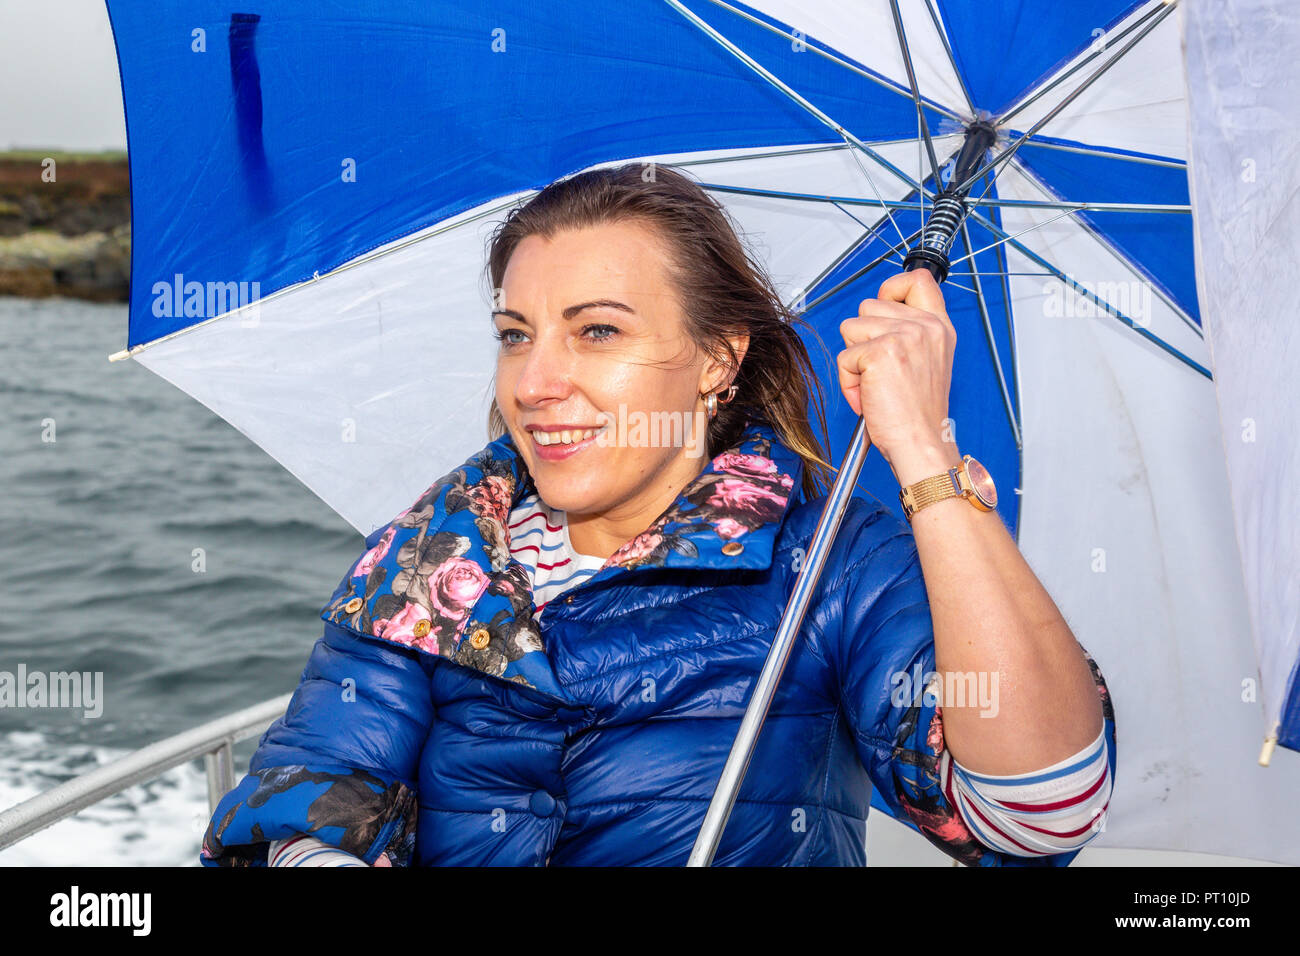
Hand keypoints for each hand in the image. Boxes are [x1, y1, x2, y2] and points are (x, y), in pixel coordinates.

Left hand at [837, 268, 956, 468]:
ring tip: (876, 385)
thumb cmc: (917, 413)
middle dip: (864, 338)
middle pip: (869, 306)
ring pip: (851, 327)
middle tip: (882, 372)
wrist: (920, 443)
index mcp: (939, 327)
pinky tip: (869, 396)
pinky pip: (844, 356)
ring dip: (854, 360)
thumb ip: (909, 332)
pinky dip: (848, 380)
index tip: (885, 309)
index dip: (892, 288)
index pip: (917, 279)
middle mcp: (925, 327)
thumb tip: (875, 314)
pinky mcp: (879, 353)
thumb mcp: (927, 362)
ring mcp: (903, 336)